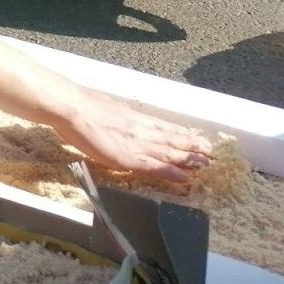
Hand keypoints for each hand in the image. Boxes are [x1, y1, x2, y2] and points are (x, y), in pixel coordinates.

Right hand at [59, 90, 211, 183]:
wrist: (73, 109)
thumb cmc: (81, 106)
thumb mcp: (104, 105)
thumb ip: (115, 114)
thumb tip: (118, 114)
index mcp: (133, 117)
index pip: (161, 127)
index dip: (179, 132)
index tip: (194, 136)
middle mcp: (140, 129)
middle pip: (170, 139)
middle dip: (190, 146)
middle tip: (209, 152)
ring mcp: (137, 143)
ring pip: (169, 152)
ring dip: (188, 159)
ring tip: (206, 164)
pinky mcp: (131, 158)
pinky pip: (156, 167)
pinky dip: (172, 172)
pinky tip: (185, 178)